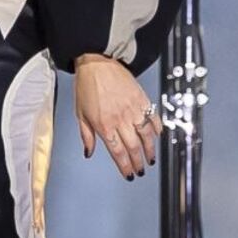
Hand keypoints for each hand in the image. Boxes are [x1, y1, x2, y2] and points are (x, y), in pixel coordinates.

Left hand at [73, 54, 159, 179]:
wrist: (98, 63)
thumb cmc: (87, 86)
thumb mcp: (80, 113)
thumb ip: (86, 135)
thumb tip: (89, 152)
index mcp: (104, 125)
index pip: (118, 152)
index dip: (125, 166)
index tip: (128, 174)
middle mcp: (121, 120)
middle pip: (134, 147)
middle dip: (138, 162)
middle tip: (141, 170)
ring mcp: (134, 110)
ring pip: (146, 135)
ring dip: (150, 149)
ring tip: (151, 159)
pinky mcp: (142, 99)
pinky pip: (153, 117)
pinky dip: (157, 128)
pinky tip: (158, 135)